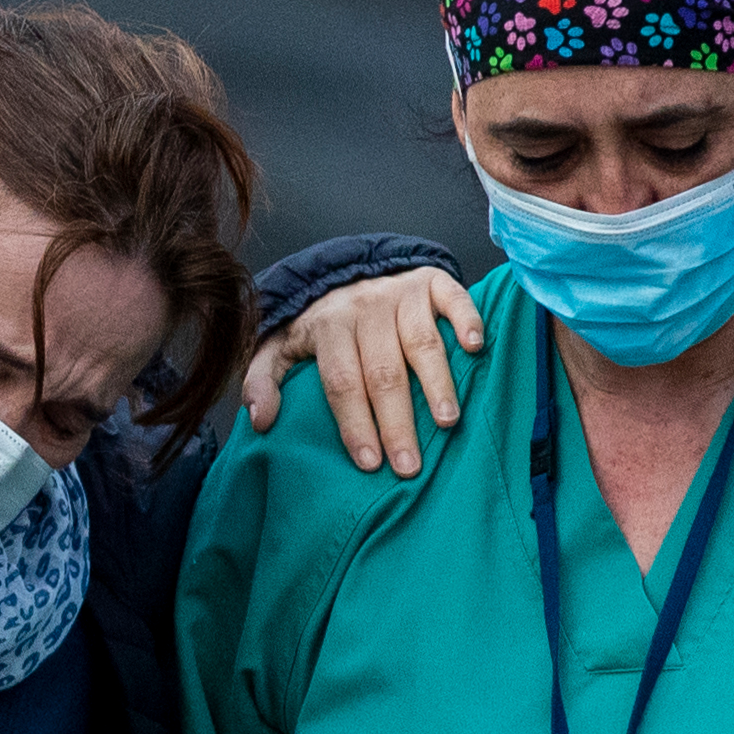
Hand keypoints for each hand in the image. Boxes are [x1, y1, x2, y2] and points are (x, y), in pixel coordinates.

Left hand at [240, 267, 484, 474]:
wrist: (351, 268)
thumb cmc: (321, 323)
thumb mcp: (280, 346)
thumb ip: (264, 380)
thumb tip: (259, 419)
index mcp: (328, 327)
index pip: (341, 381)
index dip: (354, 422)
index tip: (369, 462)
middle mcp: (365, 308)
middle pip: (383, 371)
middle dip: (396, 421)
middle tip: (409, 465)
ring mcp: (401, 293)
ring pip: (421, 341)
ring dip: (436, 382)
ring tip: (446, 422)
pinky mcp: (431, 281)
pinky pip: (453, 299)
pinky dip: (467, 320)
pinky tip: (475, 349)